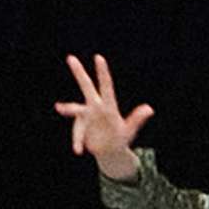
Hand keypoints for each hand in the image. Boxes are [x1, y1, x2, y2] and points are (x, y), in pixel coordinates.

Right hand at [58, 52, 153, 180]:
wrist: (110, 151)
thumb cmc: (121, 138)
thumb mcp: (129, 130)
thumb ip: (137, 119)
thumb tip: (150, 109)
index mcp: (108, 106)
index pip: (106, 86)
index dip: (102, 72)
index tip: (98, 57)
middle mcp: (95, 107)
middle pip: (86, 86)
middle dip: (79, 72)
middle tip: (70, 57)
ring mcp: (86, 116)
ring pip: (74, 108)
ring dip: (67, 108)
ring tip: (59, 107)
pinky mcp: (80, 126)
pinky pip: (76, 133)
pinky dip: (77, 141)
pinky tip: (79, 151)